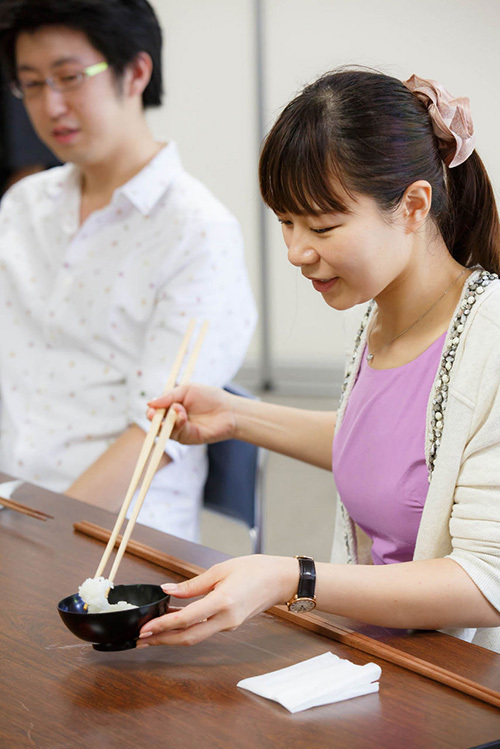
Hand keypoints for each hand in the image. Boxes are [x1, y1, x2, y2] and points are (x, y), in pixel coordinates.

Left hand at [137, 555, 298, 646]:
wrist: (280, 580)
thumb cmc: (254, 569)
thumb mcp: (220, 569)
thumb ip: (192, 584)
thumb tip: (167, 590)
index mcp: (223, 602)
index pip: (186, 620)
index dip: (162, 626)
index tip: (144, 629)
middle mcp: (226, 619)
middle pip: (188, 638)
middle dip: (162, 641)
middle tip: (140, 640)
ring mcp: (229, 625)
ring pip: (195, 637)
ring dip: (172, 637)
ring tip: (151, 634)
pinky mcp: (230, 624)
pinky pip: (204, 631)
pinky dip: (186, 630)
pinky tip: (174, 624)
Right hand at [147, 384, 236, 444]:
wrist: (229, 410)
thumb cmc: (210, 397)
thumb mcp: (187, 390)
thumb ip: (169, 396)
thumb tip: (149, 403)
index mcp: (173, 407)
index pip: (156, 411)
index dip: (151, 411)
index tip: (150, 408)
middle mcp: (174, 420)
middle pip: (156, 424)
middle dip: (153, 419)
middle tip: (154, 414)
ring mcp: (181, 430)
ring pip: (165, 431)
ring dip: (169, 419)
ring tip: (179, 409)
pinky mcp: (188, 438)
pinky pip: (177, 434)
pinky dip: (178, 424)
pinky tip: (183, 416)